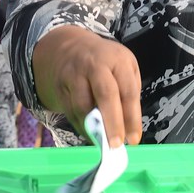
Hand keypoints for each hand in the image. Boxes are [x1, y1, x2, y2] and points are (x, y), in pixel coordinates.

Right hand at [32, 26, 142, 147]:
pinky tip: (91, 135)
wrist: (71, 48)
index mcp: (118, 59)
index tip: (133, 139)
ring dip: (94, 129)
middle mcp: (95, 64)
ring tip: (103, 143)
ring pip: (83, 106)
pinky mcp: (60, 87)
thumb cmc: (107, 62)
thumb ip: (130, 94)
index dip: (131, 117)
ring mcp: (74, 75)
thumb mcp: (125, 69)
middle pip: (105, 95)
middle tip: (116, 145)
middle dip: (112, 123)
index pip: (127, 90)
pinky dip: (81, 127)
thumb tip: (129, 128)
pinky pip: (70, 112)